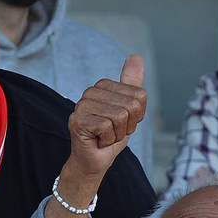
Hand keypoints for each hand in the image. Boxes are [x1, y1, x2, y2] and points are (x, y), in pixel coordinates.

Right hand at [64, 55, 146, 182]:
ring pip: (120, 117)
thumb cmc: (109, 136)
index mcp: (103, 86)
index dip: (136, 116)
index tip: (122, 124)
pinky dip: (107, 140)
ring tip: (104, 136)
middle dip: (127, 126)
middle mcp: (90, 92)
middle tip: (112, 132)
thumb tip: (135, 57)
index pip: (139, 96)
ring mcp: (82, 106)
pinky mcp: (78, 120)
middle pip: (131, 106)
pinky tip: (97, 141)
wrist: (94, 161)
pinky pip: (107, 127)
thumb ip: (132, 84)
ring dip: (117, 134)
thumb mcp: (128, 109)